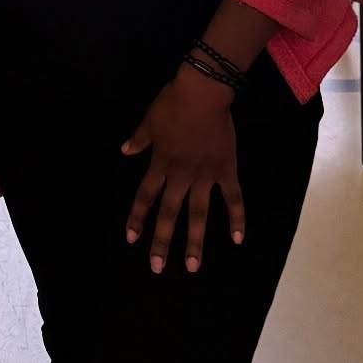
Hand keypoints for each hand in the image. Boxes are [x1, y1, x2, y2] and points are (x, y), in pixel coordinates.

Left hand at [122, 69, 244, 273]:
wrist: (202, 94)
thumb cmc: (173, 103)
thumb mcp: (150, 120)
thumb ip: (139, 139)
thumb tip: (125, 151)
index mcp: (161, 164)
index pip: (145, 196)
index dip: (138, 218)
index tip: (132, 239)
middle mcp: (181, 176)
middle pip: (169, 213)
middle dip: (162, 241)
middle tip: (157, 268)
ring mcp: (205, 176)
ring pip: (198, 214)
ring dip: (195, 241)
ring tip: (192, 266)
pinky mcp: (226, 171)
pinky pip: (232, 198)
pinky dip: (236, 218)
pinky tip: (237, 239)